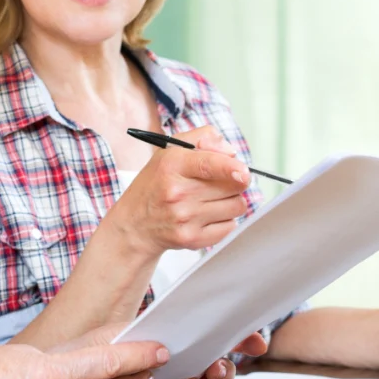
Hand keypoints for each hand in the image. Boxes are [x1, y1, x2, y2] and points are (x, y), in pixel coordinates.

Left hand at [57, 327, 268, 378]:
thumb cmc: (83, 350)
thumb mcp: (114, 332)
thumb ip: (146, 333)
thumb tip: (176, 332)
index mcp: (167, 342)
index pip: (208, 339)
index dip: (235, 340)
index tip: (254, 341)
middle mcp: (167, 368)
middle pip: (207, 370)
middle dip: (221, 369)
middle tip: (220, 367)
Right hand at [110, 126, 250, 257]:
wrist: (135, 224)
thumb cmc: (157, 184)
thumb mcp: (170, 151)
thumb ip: (203, 138)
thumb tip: (231, 152)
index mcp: (171, 165)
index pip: (209, 164)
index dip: (232, 168)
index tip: (244, 172)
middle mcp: (177, 192)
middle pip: (232, 185)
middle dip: (233, 181)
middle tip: (218, 183)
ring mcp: (185, 218)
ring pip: (237, 206)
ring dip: (231, 201)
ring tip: (211, 199)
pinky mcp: (192, 239)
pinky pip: (230, 227)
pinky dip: (225, 220)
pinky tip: (207, 216)